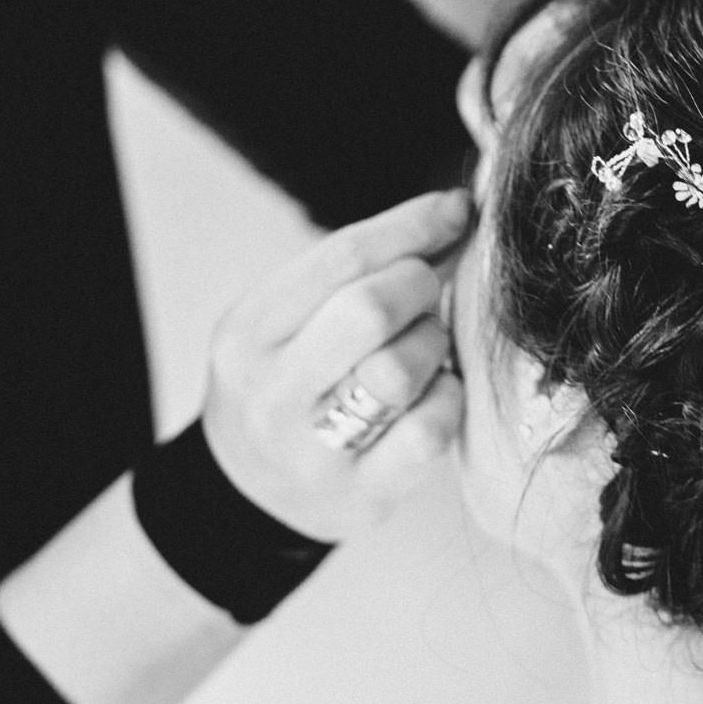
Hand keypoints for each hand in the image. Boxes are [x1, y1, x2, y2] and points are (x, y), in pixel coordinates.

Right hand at [202, 189, 470, 542]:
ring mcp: (313, 451)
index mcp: (247, 332)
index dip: (411, 225)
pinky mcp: (361, 493)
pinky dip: (446, 397)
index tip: (454, 210)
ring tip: (424, 345)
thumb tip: (453, 218)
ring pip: (400, 370)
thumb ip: (357, 272)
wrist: (251, 491)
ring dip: (432, 343)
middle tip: (427, 288)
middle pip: (368, 310)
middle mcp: (270, 393)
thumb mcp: (288, 318)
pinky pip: (429, 430)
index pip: (340, 258)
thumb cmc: (286, 382)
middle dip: (419, 283)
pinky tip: (432, 392)